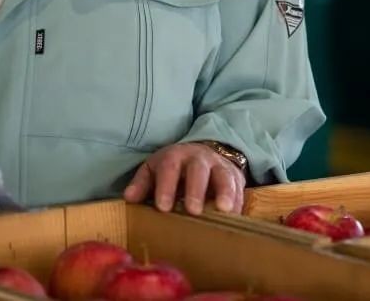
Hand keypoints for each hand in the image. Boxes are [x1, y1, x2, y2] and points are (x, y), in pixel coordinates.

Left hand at [123, 143, 244, 215]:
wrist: (204, 153)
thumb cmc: (174, 167)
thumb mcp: (154, 169)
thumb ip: (142, 183)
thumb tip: (129, 198)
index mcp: (175, 156)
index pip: (170, 167)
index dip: (166, 186)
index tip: (163, 207)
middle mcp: (199, 158)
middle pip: (198, 170)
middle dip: (196, 190)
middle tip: (193, 210)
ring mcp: (220, 166)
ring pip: (224, 176)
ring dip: (225, 192)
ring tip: (224, 210)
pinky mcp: (236, 177)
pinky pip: (239, 189)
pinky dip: (238, 203)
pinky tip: (235, 217)